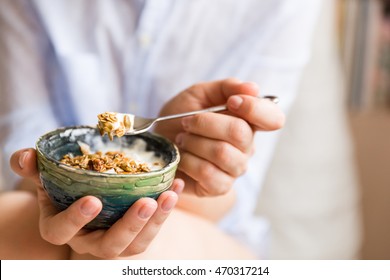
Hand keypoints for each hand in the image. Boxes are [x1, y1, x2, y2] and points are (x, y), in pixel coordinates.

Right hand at [10, 148, 183, 258]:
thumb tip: (25, 156)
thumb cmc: (64, 188)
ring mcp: (116, 242)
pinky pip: (154, 229)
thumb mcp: (47, 177)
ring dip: (156, 221)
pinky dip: (167, 209)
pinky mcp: (136, 236)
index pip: (61, 231)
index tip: (93, 200)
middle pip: (109, 246)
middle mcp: (89, 241)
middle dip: (129, 226)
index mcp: (61, 228)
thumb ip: (34, 167)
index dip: (75, 219)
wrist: (84, 198)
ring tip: (169, 195)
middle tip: (146, 203)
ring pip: (137, 243)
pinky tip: (176, 185)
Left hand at [154, 78, 284, 195]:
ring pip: (223, 153)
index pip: (273, 118)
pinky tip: (182, 157)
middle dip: (206, 123)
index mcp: (247, 121)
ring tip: (182, 139)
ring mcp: (234, 169)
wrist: (157, 145)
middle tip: (186, 122)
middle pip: (240, 133)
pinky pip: (209, 174)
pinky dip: (189, 162)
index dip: (255, 108)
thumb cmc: (179, 118)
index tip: (232, 102)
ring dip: (195, 142)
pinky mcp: (219, 187)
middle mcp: (246, 147)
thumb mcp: (199, 94)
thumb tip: (253, 88)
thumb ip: (226, 87)